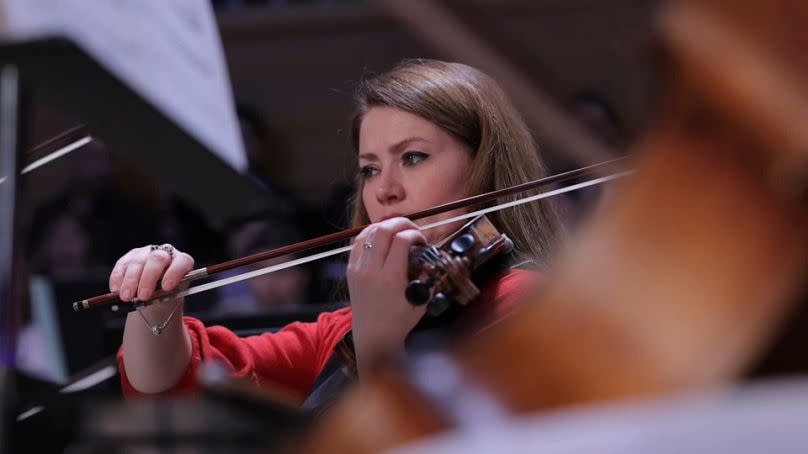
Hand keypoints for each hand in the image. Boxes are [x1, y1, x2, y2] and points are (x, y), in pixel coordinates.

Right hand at [109, 244, 194, 302]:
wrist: (155, 295)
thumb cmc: (166, 295)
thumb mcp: (171, 297)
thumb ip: (165, 296)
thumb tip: (149, 300)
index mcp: (182, 261)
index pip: (182, 261)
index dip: (174, 273)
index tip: (167, 287)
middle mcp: (165, 253)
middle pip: (157, 260)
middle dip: (148, 279)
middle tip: (142, 296)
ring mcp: (146, 253)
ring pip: (137, 262)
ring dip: (130, 281)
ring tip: (127, 297)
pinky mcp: (129, 257)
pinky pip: (122, 265)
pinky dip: (118, 279)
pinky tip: (116, 290)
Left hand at [347, 218, 427, 367]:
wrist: (372, 337)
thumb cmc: (399, 322)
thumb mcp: (420, 301)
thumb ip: (426, 277)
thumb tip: (430, 257)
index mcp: (390, 278)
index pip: (401, 240)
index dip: (415, 234)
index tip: (422, 241)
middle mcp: (371, 270)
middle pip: (383, 230)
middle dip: (401, 223)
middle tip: (413, 229)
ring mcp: (357, 269)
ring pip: (368, 232)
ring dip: (385, 226)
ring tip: (398, 231)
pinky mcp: (350, 270)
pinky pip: (358, 242)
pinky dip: (371, 234)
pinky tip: (382, 237)